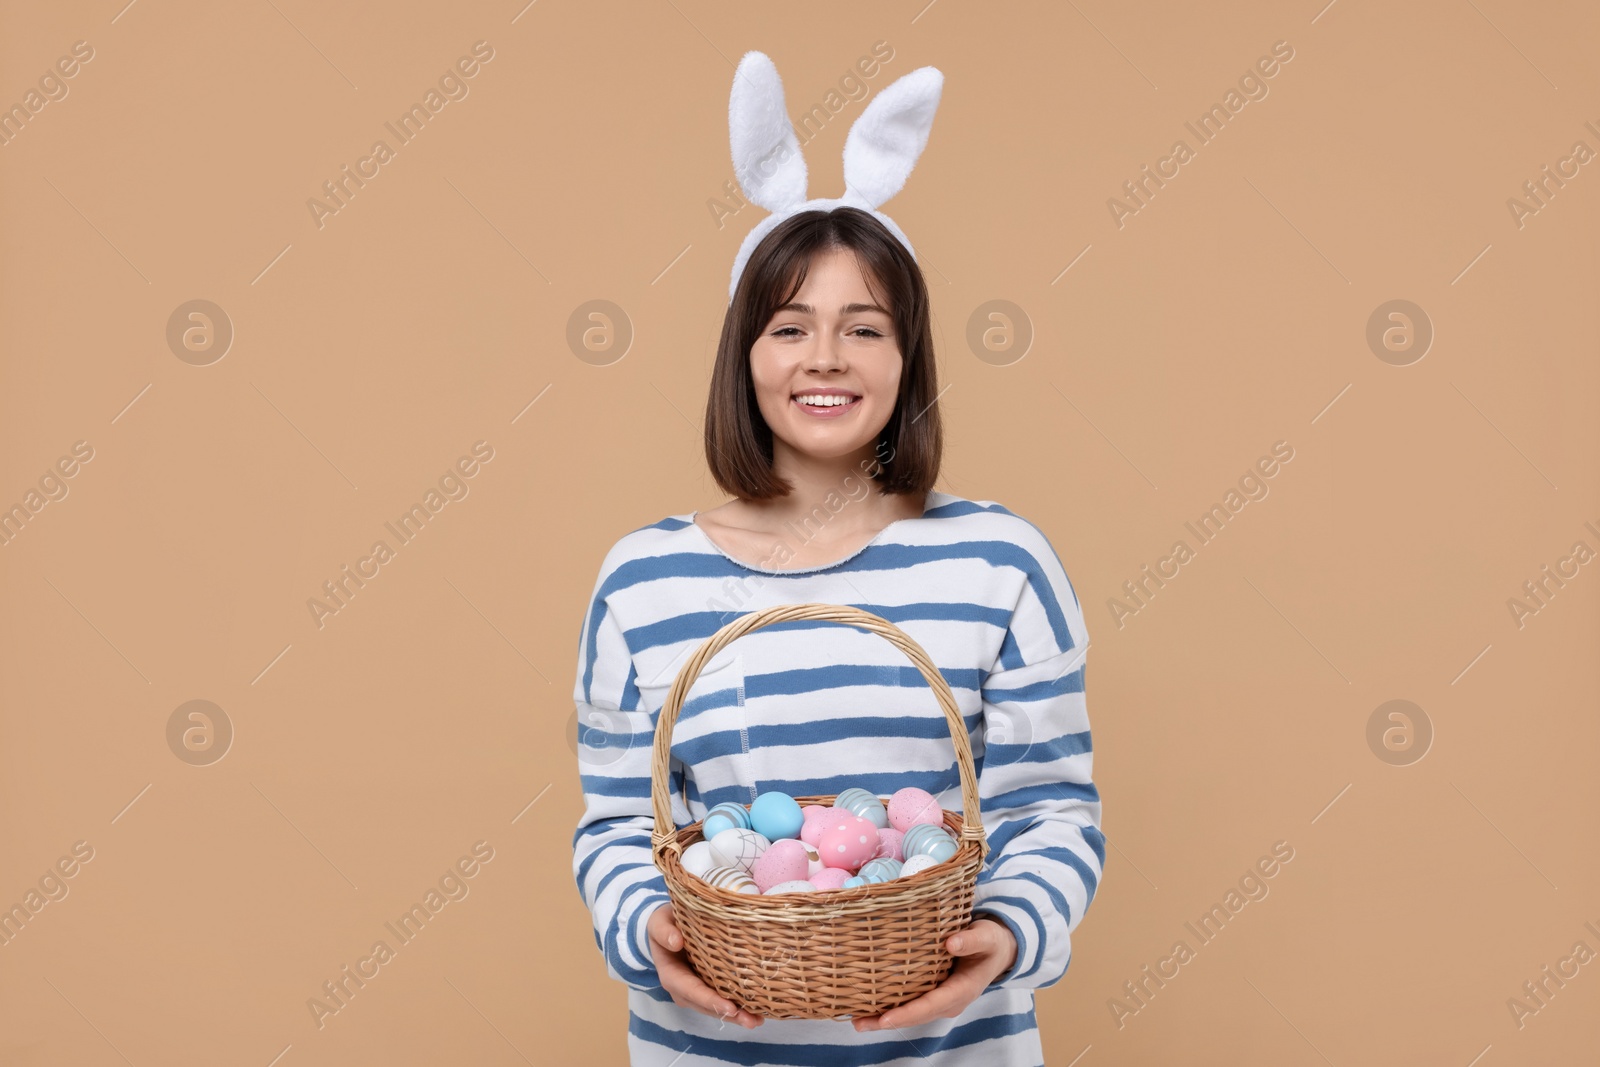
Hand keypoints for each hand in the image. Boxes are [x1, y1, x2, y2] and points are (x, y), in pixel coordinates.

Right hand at [647, 903, 763, 1027]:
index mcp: (671, 975)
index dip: (710, 1000)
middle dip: (728, 1015)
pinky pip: (721, 1000)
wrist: (666, 929)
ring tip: (757, 1020)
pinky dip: (737, 1008)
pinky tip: (756, 1012)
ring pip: (715, 1008)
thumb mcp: (659, 923)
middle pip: (706, 1006)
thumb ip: (663, 931)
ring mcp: (695, 991)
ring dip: (736, 1016)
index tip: (730, 1007)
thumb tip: (676, 942)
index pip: (691, 991)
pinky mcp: (707, 987)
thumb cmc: (664, 925)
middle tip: (752, 1021)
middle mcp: (682, 989)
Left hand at [851, 917, 1016, 1031]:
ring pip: (910, 1014)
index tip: (885, 1018)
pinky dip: (891, 1007)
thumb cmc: (990, 942)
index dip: (907, 1013)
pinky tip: (870, 1005)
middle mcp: (950, 1002)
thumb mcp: (986, 937)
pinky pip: (911, 1005)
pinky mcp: (933, 994)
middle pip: (915, 1016)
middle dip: (887, 1021)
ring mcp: (941, 1001)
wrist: (997, 950)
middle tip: (858, 1023)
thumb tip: (950, 943)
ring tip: (857, 1020)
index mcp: (962, 990)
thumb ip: (971, 940)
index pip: (930, 1006)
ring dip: (884, 1018)